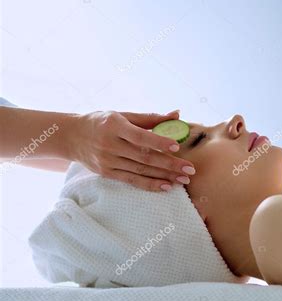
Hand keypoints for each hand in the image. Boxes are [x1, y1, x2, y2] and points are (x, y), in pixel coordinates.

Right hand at [68, 110, 194, 190]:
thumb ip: (150, 118)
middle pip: (144, 157)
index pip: (140, 136)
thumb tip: (177, 114)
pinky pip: (132, 180)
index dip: (158, 142)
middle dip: (169, 164)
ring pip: (141, 170)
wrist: (71, 136)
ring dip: (164, 176)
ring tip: (183, 180)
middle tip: (190, 169)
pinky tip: (166, 186)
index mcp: (114, 125)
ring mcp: (108, 161)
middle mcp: (110, 144)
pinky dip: (150, 184)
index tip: (176, 146)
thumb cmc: (102, 122)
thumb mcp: (122, 115)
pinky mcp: (107, 173)